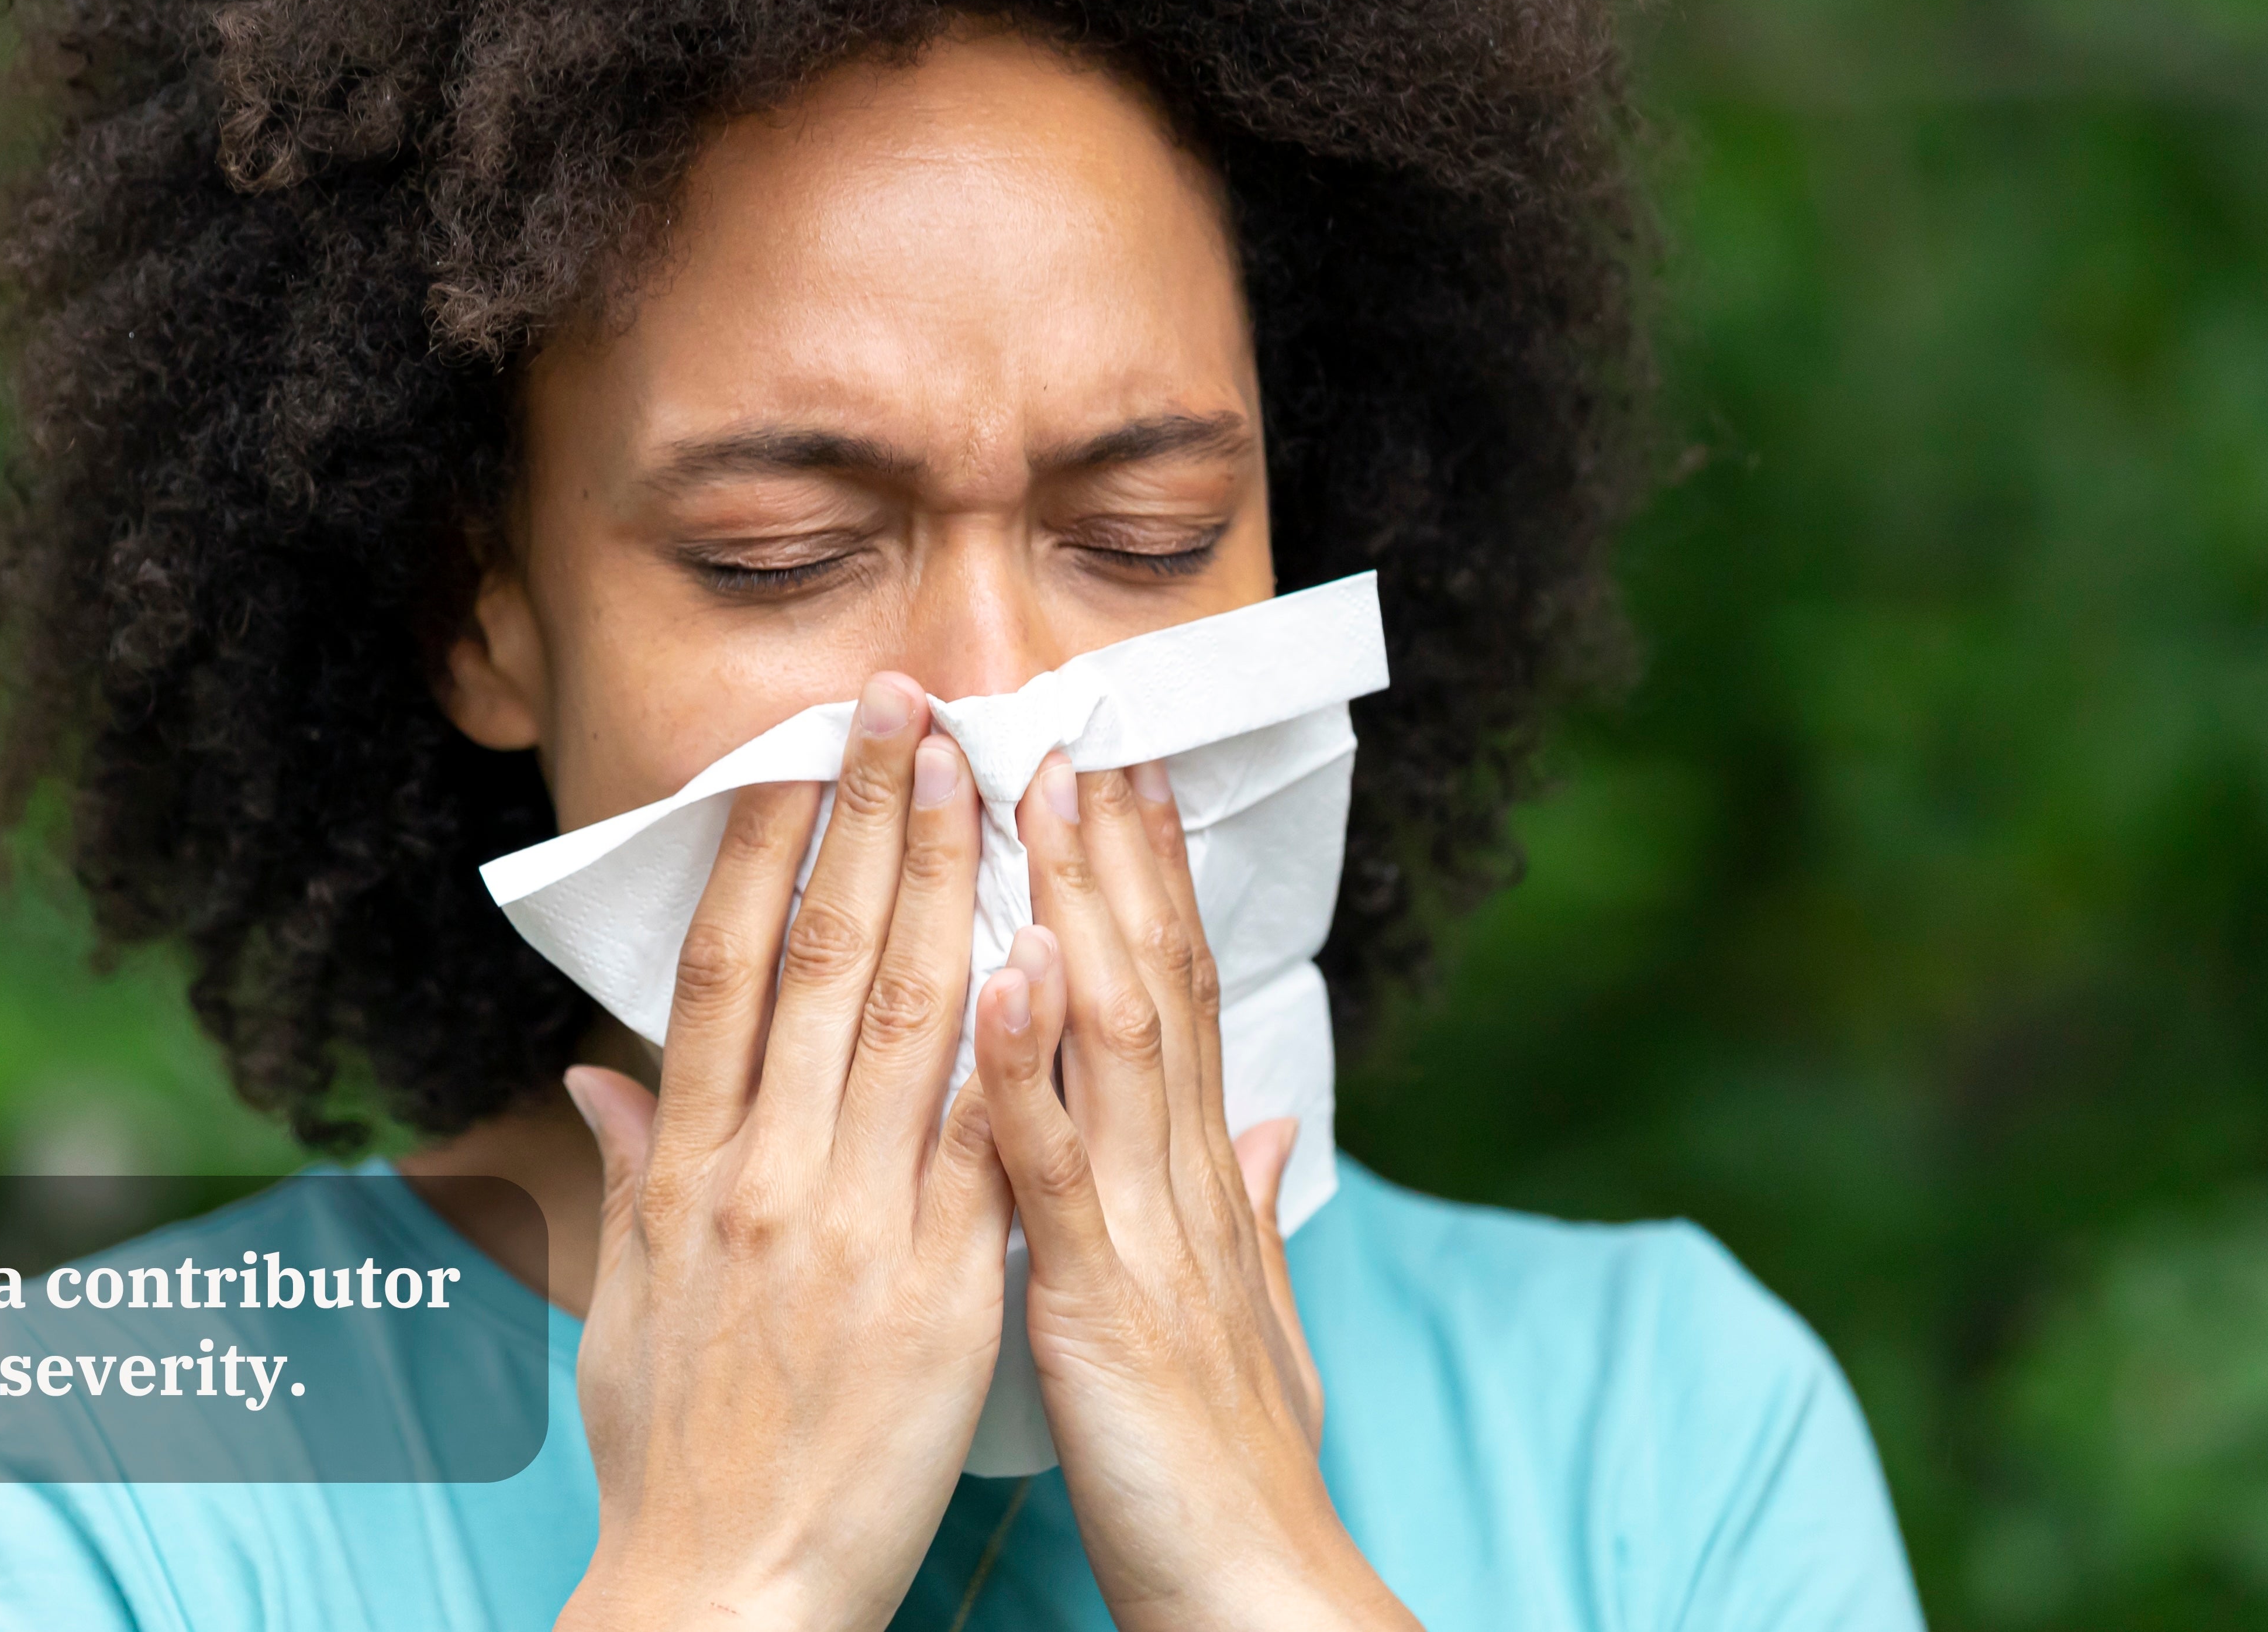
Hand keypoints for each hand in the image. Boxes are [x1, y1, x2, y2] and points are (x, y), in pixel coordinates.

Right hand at [555, 674, 1012, 1631]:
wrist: (725, 1589)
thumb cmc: (674, 1456)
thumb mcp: (620, 1303)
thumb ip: (626, 1173)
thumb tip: (596, 1071)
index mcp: (688, 1169)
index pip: (720, 968)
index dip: (760, 848)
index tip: (797, 753)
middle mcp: (764, 1173)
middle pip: (815, 958)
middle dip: (865, 818)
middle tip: (908, 702)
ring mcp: (851, 1223)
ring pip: (901, 1015)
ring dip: (944, 880)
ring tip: (980, 771)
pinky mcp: (939, 1284)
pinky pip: (981, 1139)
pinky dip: (1011, 1040)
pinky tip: (1042, 945)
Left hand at [974, 753, 1417, 1631]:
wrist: (1258, 1593)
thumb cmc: (1228, 1472)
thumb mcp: (1244, 1323)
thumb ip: (1243, 1213)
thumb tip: (1262, 1126)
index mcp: (1193, 1187)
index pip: (1168, 999)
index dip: (1145, 884)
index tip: (1116, 774)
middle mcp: (1180, 1183)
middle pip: (1149, 984)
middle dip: (1115, 852)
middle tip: (1077, 723)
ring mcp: (1148, 1232)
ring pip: (1114, 1036)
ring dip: (1079, 905)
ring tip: (1042, 791)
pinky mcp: (1102, 1299)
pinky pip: (1057, 1164)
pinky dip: (1029, 1065)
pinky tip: (1005, 972)